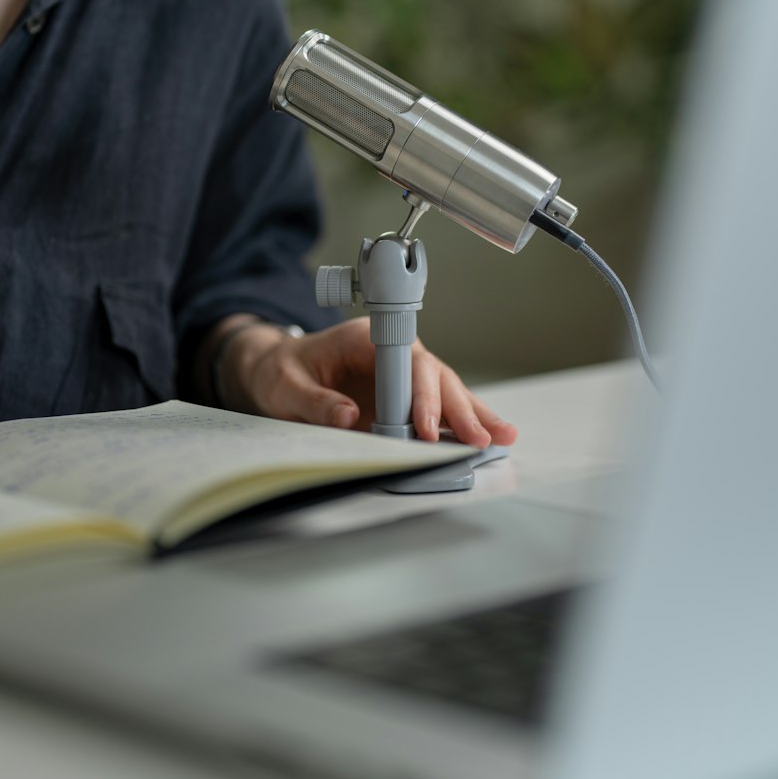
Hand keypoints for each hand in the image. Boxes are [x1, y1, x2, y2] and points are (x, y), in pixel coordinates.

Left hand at [222, 316, 517, 448]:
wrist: (275, 371)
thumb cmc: (281, 372)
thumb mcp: (284, 386)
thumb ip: (313, 401)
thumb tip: (346, 417)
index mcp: (365, 340)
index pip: (405, 363)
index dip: (420, 395)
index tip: (425, 429)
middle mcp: (391, 353)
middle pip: (435, 377)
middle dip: (459, 409)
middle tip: (480, 438)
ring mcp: (400, 374)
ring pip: (445, 391)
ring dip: (473, 414)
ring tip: (502, 437)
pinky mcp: (402, 396)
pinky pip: (437, 408)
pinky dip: (461, 422)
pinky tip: (486, 436)